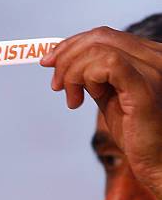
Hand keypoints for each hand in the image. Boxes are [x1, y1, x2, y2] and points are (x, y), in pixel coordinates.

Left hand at [40, 26, 161, 199]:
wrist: (158, 164)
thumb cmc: (139, 137)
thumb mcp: (111, 99)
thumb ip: (94, 79)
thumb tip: (66, 64)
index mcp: (149, 56)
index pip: (104, 35)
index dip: (72, 45)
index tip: (50, 63)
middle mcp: (156, 56)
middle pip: (100, 36)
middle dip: (66, 57)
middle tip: (55, 84)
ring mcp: (153, 69)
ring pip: (99, 48)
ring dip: (73, 72)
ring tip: (72, 100)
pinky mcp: (145, 87)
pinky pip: (108, 64)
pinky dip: (86, 77)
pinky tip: (86, 98)